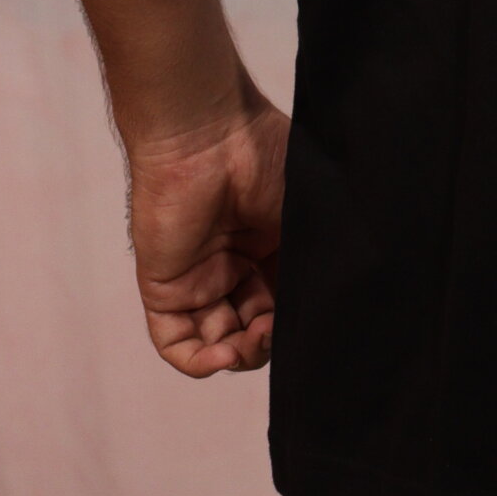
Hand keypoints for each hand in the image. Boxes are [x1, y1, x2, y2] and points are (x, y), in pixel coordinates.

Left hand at [124, 91, 288, 376]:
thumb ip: (312, 262)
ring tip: (255, 339)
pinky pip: (176, 342)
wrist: (211, 133)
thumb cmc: (265, 158)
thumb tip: (332, 312)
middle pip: (253, 329)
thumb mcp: (304, 214)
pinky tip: (225, 354)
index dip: (295, 322)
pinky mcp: (165, 287)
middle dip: (268, 342)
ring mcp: (199, 278)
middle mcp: (235, 265)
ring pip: (218, 342)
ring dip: (239, 354)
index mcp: (270, 245)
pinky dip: (199, 362)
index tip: (308, 319)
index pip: (284, 303)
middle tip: (278, 329)